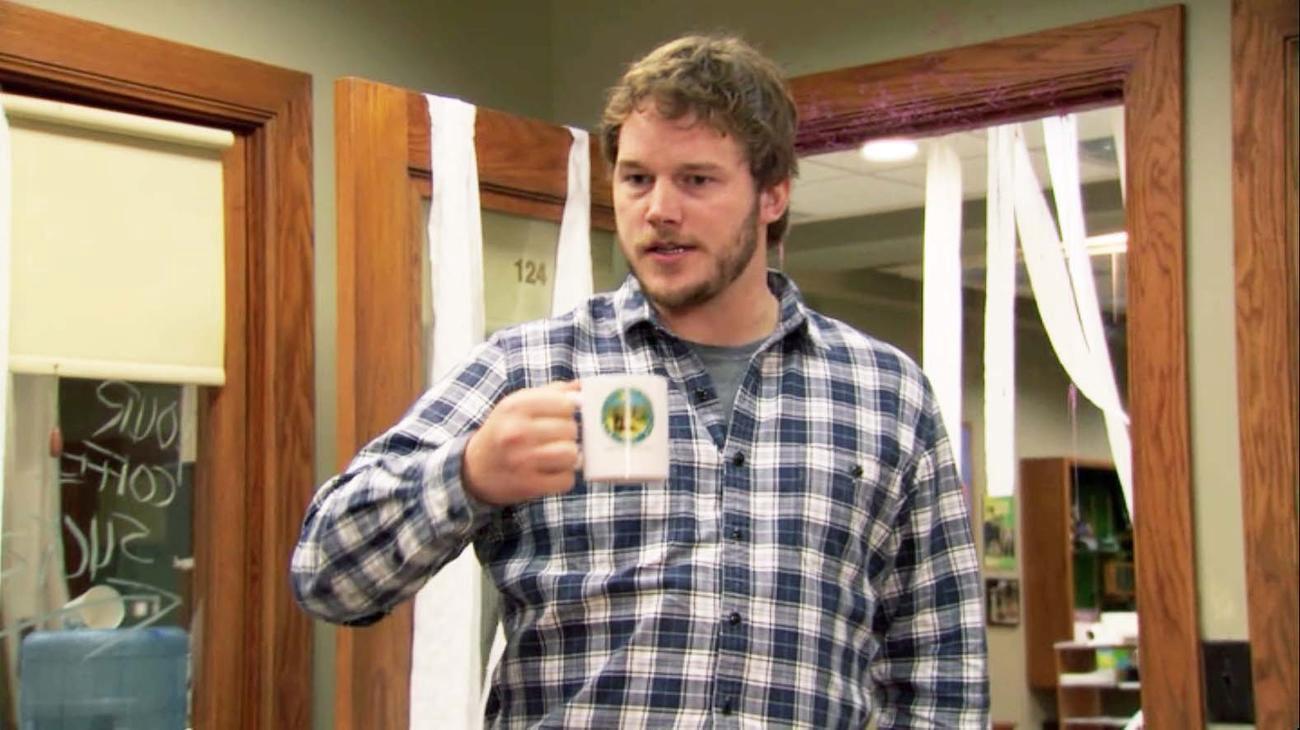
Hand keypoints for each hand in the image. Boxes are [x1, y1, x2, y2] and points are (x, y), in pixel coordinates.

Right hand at [462, 381, 580, 505]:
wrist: (474, 468)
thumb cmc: (504, 430)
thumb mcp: (518, 404)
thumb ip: (552, 392)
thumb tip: (583, 387)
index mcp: (515, 406)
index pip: (565, 404)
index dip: (568, 411)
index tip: (560, 416)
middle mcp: (517, 432)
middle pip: (570, 429)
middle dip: (569, 434)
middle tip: (556, 437)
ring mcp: (522, 460)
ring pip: (571, 454)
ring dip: (569, 456)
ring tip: (557, 454)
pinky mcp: (528, 485)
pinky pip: (566, 479)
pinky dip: (563, 477)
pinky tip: (551, 471)